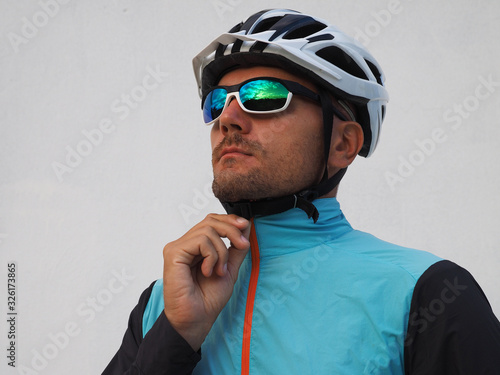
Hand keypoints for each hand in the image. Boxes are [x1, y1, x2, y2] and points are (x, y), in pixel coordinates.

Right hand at [162, 214, 250, 350]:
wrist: (197, 319)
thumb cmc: (209, 298)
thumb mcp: (230, 267)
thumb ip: (236, 248)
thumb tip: (246, 226)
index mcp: (195, 246)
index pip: (211, 221)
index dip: (229, 220)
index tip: (245, 227)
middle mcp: (184, 244)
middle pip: (210, 220)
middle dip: (231, 230)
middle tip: (242, 245)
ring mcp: (177, 247)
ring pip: (207, 230)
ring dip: (222, 251)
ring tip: (219, 271)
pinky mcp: (174, 253)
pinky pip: (200, 241)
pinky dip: (211, 256)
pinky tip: (208, 272)